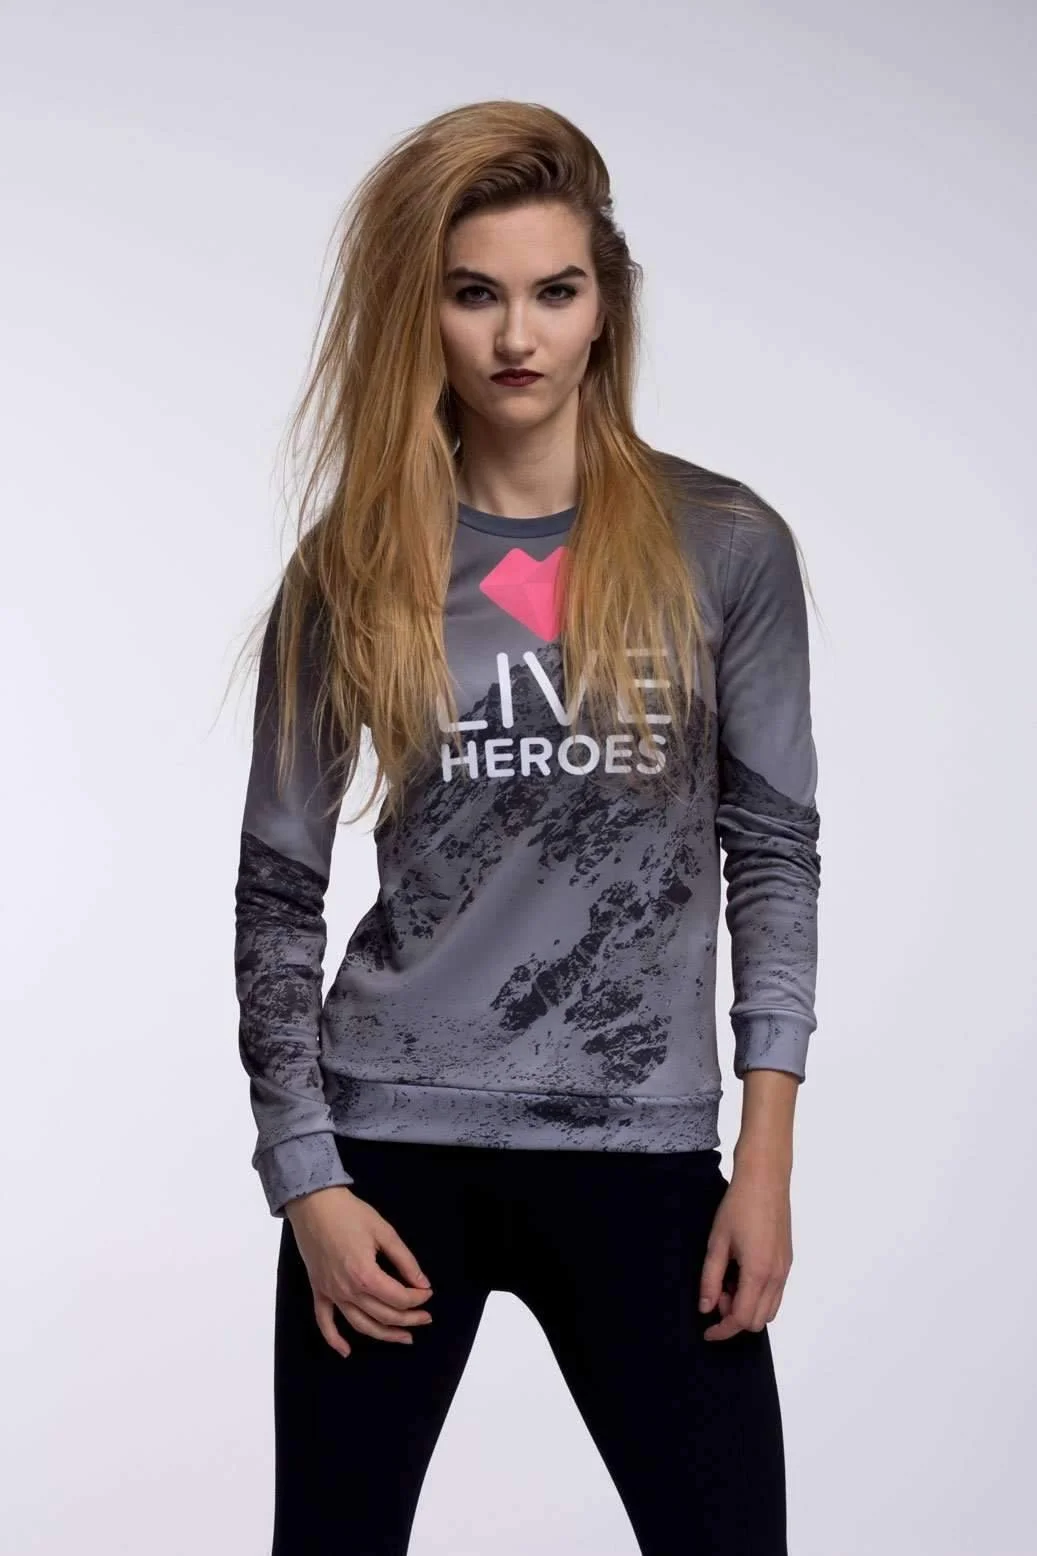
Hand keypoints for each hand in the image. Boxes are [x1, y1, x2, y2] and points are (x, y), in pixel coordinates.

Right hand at [285, 1185, 434, 1357]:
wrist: (314, 1204)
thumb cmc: (351, 1214)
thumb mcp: (384, 1232)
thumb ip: (405, 1260)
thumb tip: (422, 1283)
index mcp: (366, 1275)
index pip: (398, 1298)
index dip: (418, 1298)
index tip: (428, 1292)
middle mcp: (348, 1291)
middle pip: (383, 1315)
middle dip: (409, 1318)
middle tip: (426, 1317)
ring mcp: (331, 1293)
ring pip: (360, 1325)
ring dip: (384, 1335)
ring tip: (405, 1337)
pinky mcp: (318, 1291)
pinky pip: (325, 1322)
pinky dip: (334, 1340)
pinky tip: (346, 1352)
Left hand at [698, 1164, 791, 1341]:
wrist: (766, 1179)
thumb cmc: (739, 1205)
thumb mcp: (717, 1242)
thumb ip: (710, 1278)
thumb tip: (706, 1308)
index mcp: (758, 1273)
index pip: (741, 1319)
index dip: (722, 1330)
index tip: (707, 1331)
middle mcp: (777, 1277)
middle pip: (757, 1321)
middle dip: (733, 1316)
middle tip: (716, 1291)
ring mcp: (785, 1270)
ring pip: (769, 1310)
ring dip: (747, 1305)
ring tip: (728, 1280)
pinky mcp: (787, 1261)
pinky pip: (775, 1293)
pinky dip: (757, 1294)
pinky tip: (741, 1272)